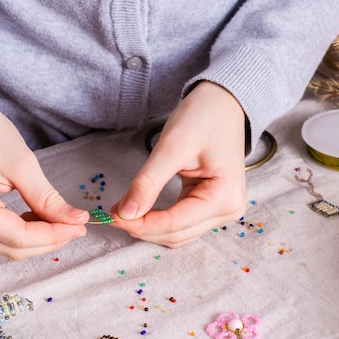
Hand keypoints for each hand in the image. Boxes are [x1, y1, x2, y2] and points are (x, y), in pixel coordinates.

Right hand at [0, 85, 88, 258]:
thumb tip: (76, 220)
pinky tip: (40, 217)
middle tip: (77, 225)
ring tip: (62, 220)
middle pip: (13, 248)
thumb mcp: (21, 162)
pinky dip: (23, 232)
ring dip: (38, 239)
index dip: (55, 235)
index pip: (19, 237)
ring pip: (6, 247)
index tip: (81, 226)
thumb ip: (47, 197)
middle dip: (49, 240)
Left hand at [110, 81, 246, 246]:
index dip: (140, 224)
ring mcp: (222, 210)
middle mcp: (228, 210)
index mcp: (224, 197)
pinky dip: (159, 220)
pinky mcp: (212, 206)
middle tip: (112, 213)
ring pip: (178, 234)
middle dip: (142, 227)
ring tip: (123, 211)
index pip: (175, 223)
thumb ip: (148, 183)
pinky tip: (140, 210)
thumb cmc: (203, 118)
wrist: (223, 104)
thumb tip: (126, 214)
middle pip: (176, 234)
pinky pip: (182, 224)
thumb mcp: (172, 147)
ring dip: (149, 227)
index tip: (110, 216)